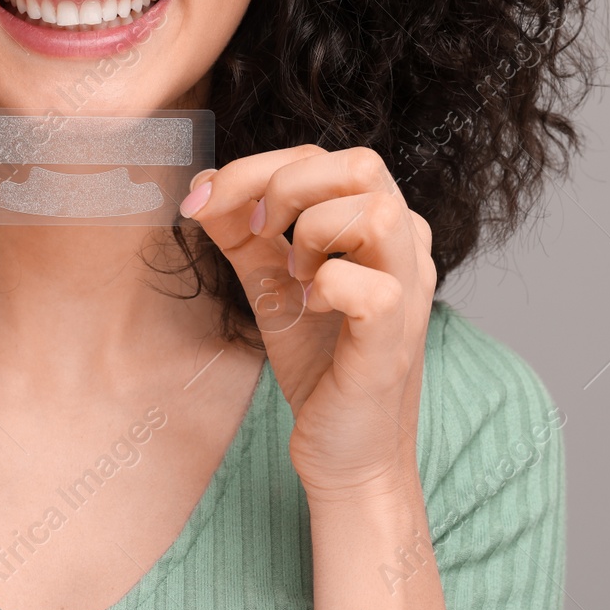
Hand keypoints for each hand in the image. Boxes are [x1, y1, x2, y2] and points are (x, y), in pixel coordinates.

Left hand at [178, 145, 435, 499]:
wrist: (343, 451)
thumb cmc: (319, 363)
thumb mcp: (270, 283)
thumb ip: (241, 233)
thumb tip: (200, 189)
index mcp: (379, 226)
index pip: (323, 158)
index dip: (255, 168)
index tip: (205, 202)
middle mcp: (406, 247)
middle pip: (362, 163)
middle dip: (287, 185)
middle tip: (259, 232)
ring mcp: (408, 291)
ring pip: (376, 211)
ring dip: (315, 233)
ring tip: (296, 274)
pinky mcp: (393, 339)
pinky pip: (370, 286)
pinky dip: (327, 287)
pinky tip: (311, 308)